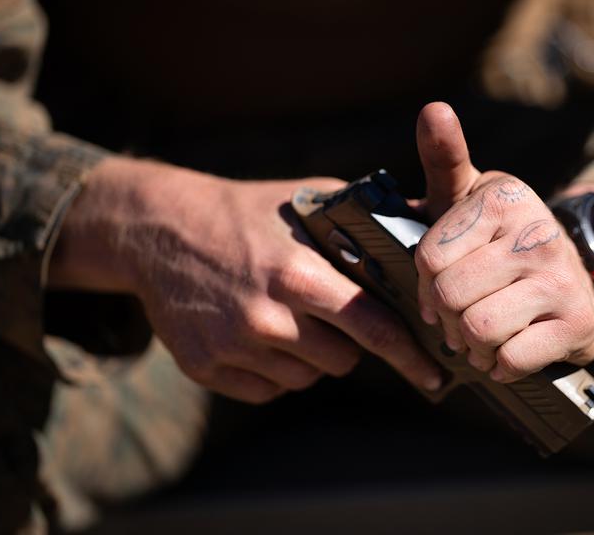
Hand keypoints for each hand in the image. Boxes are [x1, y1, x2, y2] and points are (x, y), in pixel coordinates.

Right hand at [49, 159, 440, 402]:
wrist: (159, 230)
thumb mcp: (308, 202)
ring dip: (310, 357)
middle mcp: (265, 317)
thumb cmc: (247, 212)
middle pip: (342, 361)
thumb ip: (368, 220)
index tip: (434, 377)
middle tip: (328, 313)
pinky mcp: (205, 368)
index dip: (409, 355)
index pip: (371, 326)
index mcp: (297, 273)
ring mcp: (232, 347)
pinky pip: (268, 390)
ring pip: (306, 379)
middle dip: (348, 343)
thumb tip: (429, 225)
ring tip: (286, 316)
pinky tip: (258, 333)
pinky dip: (274, 370)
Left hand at [414, 102, 593, 381]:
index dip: (425, 283)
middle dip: (447, 317)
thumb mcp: (468, 198)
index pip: (430, 258)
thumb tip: (434, 108)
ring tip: (480, 335)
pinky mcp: (579, 323)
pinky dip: (500, 365)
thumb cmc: (498, 240)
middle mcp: (538, 231)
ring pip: (479, 329)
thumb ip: (445, 158)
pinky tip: (506, 351)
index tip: (441, 284)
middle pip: (452, 296)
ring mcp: (562, 278)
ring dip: (471, 345)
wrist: (574, 279)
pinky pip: (511, 359)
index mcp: (506, 197)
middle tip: (459, 317)